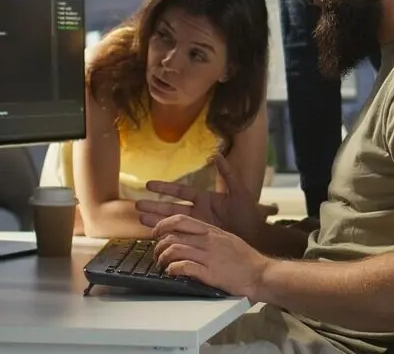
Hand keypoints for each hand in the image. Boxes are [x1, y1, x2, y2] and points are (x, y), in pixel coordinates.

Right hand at [135, 153, 264, 242]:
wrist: (257, 237)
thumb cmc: (250, 215)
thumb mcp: (239, 192)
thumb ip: (227, 173)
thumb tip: (217, 154)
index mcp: (204, 199)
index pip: (180, 191)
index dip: (164, 188)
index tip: (148, 184)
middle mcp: (197, 212)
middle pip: (170, 208)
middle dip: (154, 206)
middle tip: (136, 205)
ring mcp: (197, 226)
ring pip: (171, 222)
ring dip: (155, 220)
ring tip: (139, 218)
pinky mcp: (198, 239)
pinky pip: (180, 236)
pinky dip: (167, 236)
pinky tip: (154, 236)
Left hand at [152, 214, 269, 298]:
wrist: (262, 274)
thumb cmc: (246, 259)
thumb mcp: (227, 238)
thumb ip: (209, 235)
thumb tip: (191, 236)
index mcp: (211, 230)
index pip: (180, 220)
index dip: (162, 224)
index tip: (155, 232)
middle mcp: (208, 241)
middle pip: (173, 235)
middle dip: (159, 244)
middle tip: (156, 253)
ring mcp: (209, 256)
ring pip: (175, 250)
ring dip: (163, 258)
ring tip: (162, 265)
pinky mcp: (210, 273)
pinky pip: (184, 267)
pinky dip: (173, 269)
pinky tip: (171, 272)